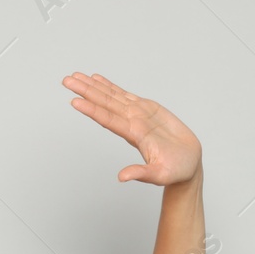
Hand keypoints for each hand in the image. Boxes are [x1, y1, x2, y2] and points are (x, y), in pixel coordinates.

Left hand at [62, 72, 202, 185]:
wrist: (188, 165)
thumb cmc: (176, 171)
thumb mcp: (160, 175)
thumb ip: (141, 174)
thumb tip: (122, 178)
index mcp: (134, 136)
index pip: (108, 120)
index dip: (92, 110)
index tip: (75, 101)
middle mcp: (132, 123)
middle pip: (105, 104)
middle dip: (86, 91)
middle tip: (66, 80)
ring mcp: (137, 115)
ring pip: (112, 96)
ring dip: (93, 86)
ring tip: (75, 75)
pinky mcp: (146, 109)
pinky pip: (124, 95)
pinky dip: (110, 86)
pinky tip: (97, 79)